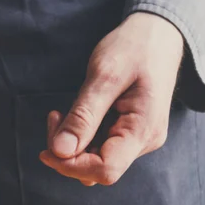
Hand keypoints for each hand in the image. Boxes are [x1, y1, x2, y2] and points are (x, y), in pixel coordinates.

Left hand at [40, 12, 183, 184]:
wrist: (158, 34)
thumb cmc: (134, 48)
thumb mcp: (104, 75)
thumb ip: (83, 115)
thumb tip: (60, 151)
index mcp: (143, 130)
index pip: (105, 170)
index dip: (71, 166)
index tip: (46, 150)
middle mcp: (144, 142)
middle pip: (96, 170)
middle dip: (66, 153)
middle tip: (54, 118)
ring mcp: (137, 141)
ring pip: (93, 162)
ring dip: (70, 145)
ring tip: (62, 114)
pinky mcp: (127, 135)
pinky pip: (97, 149)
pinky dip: (79, 138)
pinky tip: (73, 115)